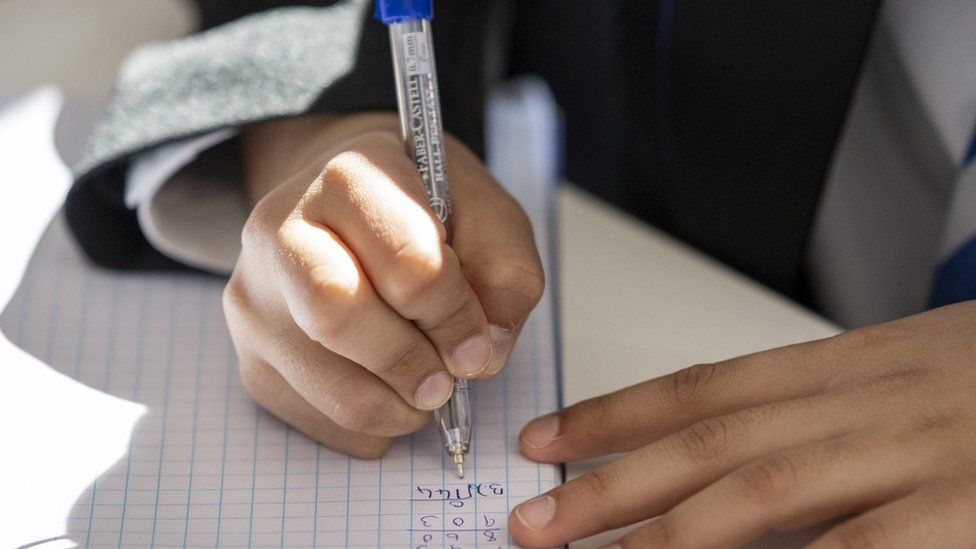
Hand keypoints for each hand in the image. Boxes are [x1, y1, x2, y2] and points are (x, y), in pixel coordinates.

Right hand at [223, 113, 542, 457]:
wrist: (351, 205)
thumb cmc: (427, 209)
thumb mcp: (488, 216)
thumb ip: (507, 275)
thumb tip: (484, 355)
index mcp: (348, 178)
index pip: (404, 261)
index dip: (453, 316)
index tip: (477, 344)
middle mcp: (281, 228)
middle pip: (338, 317)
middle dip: (409, 364)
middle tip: (445, 381)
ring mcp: (254, 294)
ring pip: (327, 385)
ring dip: (396, 407)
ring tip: (424, 388)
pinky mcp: (249, 352)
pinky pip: (314, 419)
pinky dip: (368, 428)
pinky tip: (388, 390)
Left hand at [510, 301, 975, 547]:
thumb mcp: (916, 375)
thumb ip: (826, 417)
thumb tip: (726, 473)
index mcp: (852, 363)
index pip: (704, 386)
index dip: (614, 415)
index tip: (547, 443)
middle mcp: (871, 401)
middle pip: (711, 444)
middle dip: (612, 486)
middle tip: (535, 523)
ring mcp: (921, 455)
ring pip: (763, 494)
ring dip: (668, 537)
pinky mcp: (970, 512)